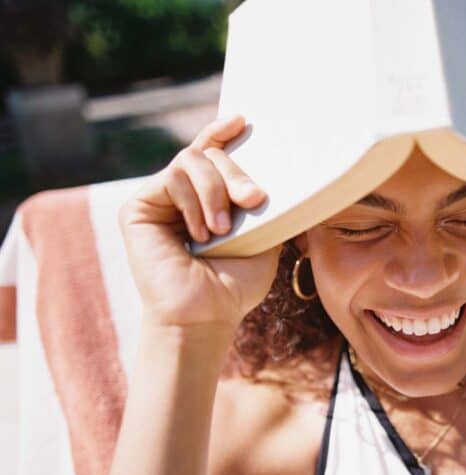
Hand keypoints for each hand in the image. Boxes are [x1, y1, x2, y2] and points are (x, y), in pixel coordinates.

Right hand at [119, 115, 280, 330]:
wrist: (207, 315)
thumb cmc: (235, 284)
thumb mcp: (263, 236)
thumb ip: (262, 204)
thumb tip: (280, 176)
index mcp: (207, 200)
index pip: (211, 155)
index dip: (222, 133)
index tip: (241, 120)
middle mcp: (181, 196)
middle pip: (207, 154)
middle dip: (236, 173)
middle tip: (254, 200)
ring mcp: (158, 200)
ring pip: (191, 161)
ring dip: (215, 192)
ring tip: (221, 230)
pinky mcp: (138, 207)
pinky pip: (172, 178)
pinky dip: (193, 202)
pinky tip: (199, 233)